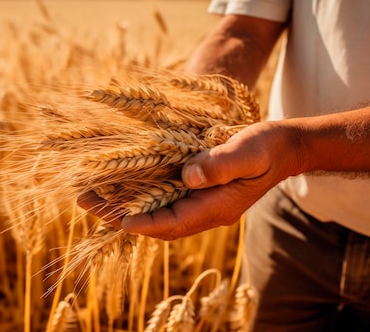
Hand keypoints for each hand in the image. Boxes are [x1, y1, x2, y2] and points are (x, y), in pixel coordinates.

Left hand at [79, 122, 299, 239]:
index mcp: (216, 207)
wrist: (282, 147)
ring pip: (155, 211)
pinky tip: (120, 183)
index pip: (174, 223)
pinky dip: (140, 194)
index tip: (120, 219)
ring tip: (90, 195)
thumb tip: (188, 175)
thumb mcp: (246, 152)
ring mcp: (200, 202)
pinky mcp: (196, 190)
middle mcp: (204, 210)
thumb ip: (220, 165)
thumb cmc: (266, 147)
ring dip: (124, 204)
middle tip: (87, 202)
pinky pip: (162, 198)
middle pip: (157, 222)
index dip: (146, 222)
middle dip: (121, 215)